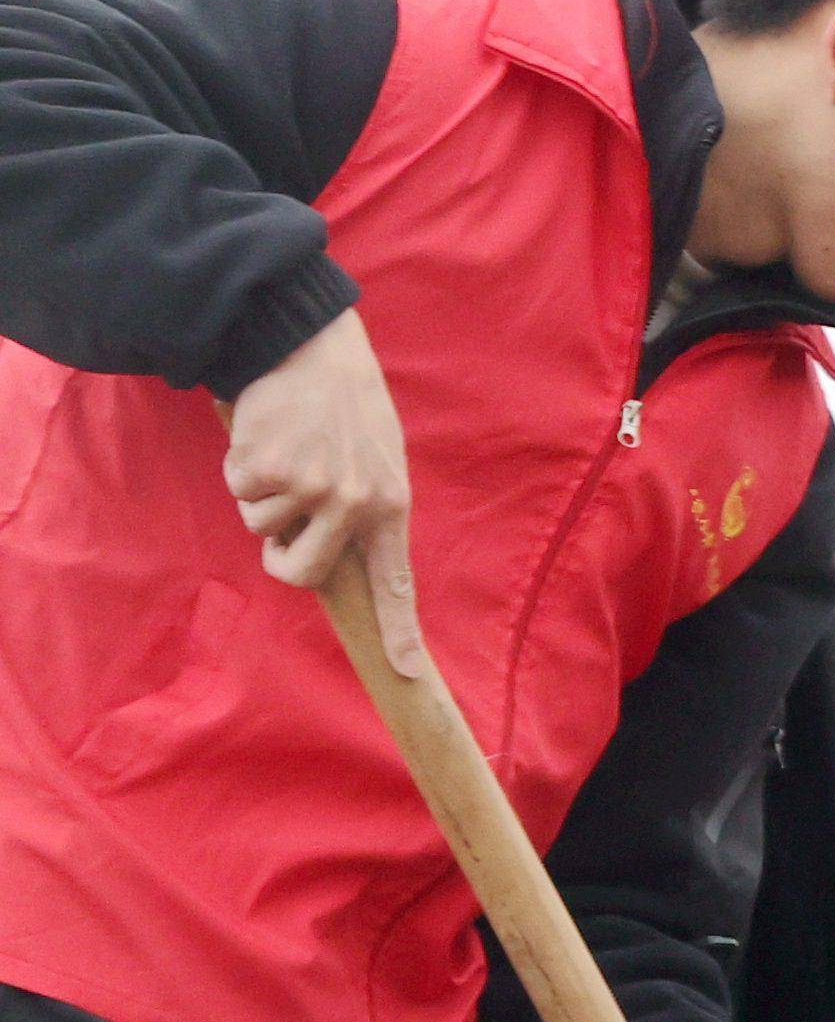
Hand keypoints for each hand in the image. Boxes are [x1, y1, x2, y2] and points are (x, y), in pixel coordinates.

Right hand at [222, 312, 418, 668]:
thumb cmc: (347, 408)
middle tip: (277, 536)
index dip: (400, 632)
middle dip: (279, 560)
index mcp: (390, 507)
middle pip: (301, 574)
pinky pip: (239, 489)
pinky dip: (240, 465)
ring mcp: (310, 489)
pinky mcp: (268, 468)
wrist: (312, 347)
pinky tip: (265, 434)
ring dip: (259, 495)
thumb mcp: (378, 459)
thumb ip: (364, 509)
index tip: (408, 674)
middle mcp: (353, 505)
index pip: (395, 583)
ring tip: (284, 451)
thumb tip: (338, 556)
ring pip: (260, 526)